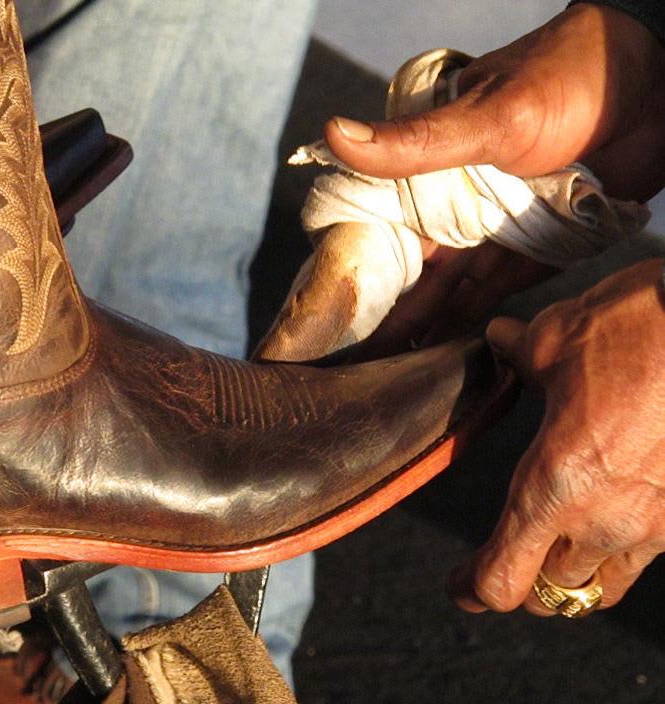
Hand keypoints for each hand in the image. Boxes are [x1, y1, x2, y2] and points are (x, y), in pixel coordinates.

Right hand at [313, 3, 664, 357]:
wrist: (653, 83)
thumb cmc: (566, 80)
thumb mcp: (486, 117)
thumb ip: (413, 143)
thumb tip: (331, 134)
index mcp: (425, 170)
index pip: (373, 232)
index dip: (348, 275)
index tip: (319, 322)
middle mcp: (451, 203)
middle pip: (405, 271)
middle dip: (380, 314)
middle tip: (350, 368)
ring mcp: (491, 227)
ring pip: (445, 289)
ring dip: (422, 327)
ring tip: (388, 376)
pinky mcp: (532, 247)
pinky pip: (493, 292)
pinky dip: (470, 320)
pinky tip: (443, 352)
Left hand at [448, 259, 664, 613]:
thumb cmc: (638, 330)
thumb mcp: (556, 338)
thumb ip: (520, 353)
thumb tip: (500, 340)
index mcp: (554, 486)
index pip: (503, 578)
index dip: (473, 590)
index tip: (459, 586)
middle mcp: (605, 519)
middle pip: (549, 594)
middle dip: (520, 585)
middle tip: (500, 568)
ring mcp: (656, 522)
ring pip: (601, 584)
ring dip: (571, 578)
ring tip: (551, 556)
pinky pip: (644, 553)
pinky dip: (617, 551)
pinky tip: (608, 519)